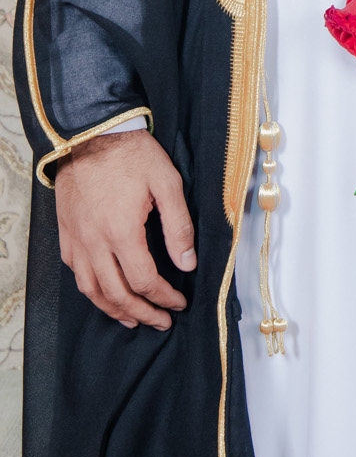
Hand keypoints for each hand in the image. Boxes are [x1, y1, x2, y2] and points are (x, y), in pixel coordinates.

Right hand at [54, 130, 196, 330]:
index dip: (164, 297)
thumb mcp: (167, 183)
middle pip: (117, 294)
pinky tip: (104, 293)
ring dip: (114, 310)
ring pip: (92, 290)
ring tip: (133, 320)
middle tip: (161, 321)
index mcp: (122, 232)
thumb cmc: (131, 155)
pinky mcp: (66, 234)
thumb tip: (187, 262)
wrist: (89, 134)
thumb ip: (179, 226)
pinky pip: (76, 274)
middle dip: (142, 313)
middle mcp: (94, 243)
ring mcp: (76, 240)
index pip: (144, 281)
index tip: (179, 302)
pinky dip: (92, 291)